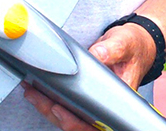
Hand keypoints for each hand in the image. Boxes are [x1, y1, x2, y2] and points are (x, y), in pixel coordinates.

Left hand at [21, 22, 155, 130]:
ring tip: (31, 93)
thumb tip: (97, 55)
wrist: (134, 44)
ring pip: (71, 120)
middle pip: (80, 125)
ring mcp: (96, 106)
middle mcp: (108, 107)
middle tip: (36, 97)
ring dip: (49, 109)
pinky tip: (38, 92)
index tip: (59, 109)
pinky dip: (51, 103)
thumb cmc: (133, 47)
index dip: (76, 122)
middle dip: (55, 115)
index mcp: (121, 99)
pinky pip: (69, 110)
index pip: (98, 121)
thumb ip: (112, 49)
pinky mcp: (87, 100)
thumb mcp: (125, 42)